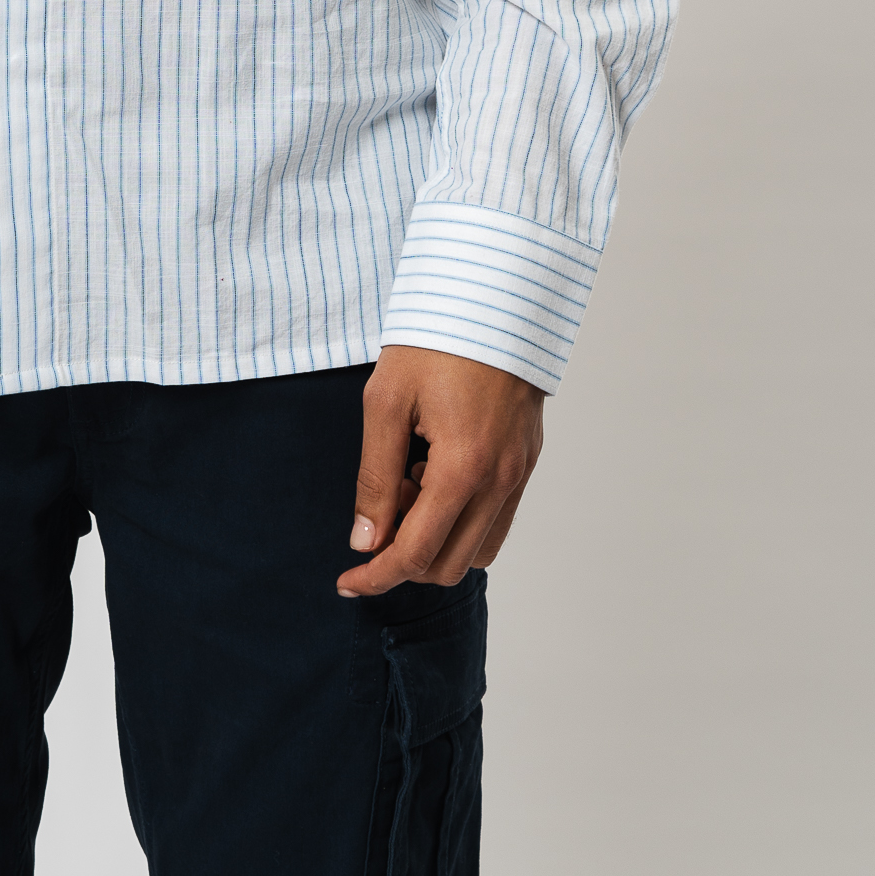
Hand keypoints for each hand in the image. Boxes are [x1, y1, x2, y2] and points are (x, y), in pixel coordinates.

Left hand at [338, 345, 544, 597]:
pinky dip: (463, 518)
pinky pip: (498, 518)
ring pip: (479, 550)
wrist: (492, 294)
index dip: (376, 576)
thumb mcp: (385, 400)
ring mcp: (519, 473)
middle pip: (448, 564)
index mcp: (463, 469)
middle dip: (404, 554)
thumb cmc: (434, 339)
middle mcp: (500, 481)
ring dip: (437, 538)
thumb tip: (365, 541)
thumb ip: (374, 476)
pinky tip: (436, 472)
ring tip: (409, 482)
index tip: (347, 581)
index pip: (416, 553)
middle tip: (379, 503)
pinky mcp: (527, 460)